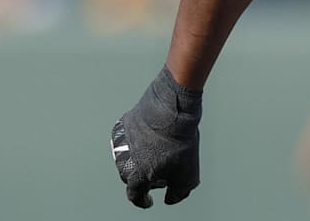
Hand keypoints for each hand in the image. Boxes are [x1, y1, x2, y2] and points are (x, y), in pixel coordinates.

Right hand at [111, 66, 202, 207]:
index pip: (135, 195)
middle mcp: (124, 160)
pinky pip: (128, 138)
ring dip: (140, 158)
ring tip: (158, 151)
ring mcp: (122, 141)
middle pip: (131, 177)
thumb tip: (170, 199)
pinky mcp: (124, 124)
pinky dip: (138, 140)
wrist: (173, 108)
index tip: (149, 200)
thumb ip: (178, 192)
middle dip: (144, 178)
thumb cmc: (179, 142)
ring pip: (128, 157)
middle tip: (160, 172)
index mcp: (137, 175)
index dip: (143, 200)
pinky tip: (152, 135)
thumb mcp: (187, 175)